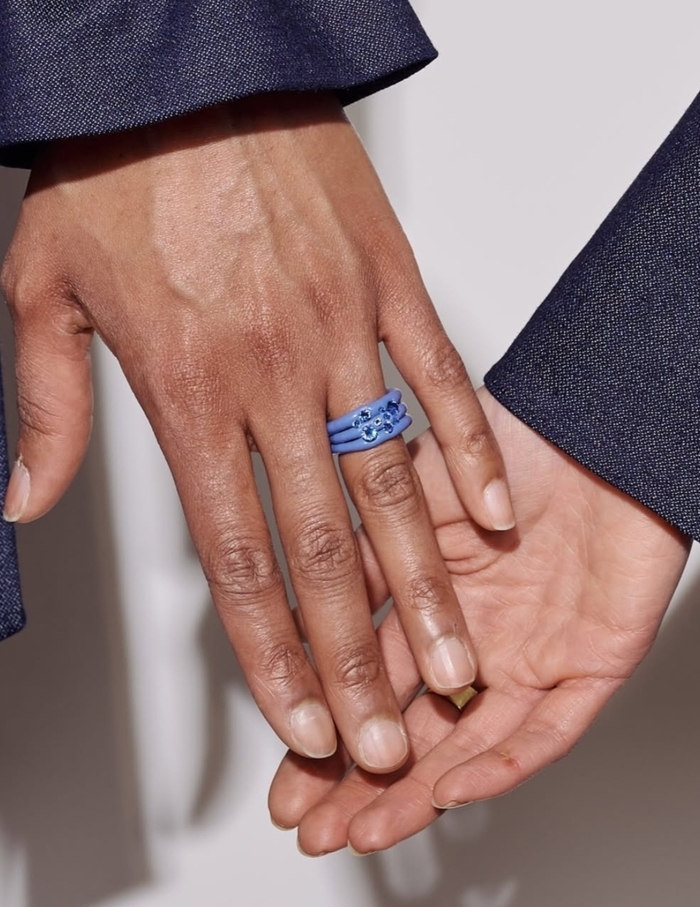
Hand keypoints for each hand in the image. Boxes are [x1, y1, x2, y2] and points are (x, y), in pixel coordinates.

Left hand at [0, 95, 512, 772]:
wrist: (188, 75)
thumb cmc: (124, 173)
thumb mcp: (42, 289)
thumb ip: (43, 408)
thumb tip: (22, 497)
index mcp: (189, 392)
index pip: (237, 556)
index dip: (271, 651)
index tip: (302, 715)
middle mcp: (274, 379)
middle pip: (322, 548)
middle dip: (356, 656)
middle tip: (386, 733)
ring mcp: (341, 335)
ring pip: (391, 485)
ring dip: (424, 585)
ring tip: (449, 660)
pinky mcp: (390, 288)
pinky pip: (440, 380)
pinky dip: (469, 451)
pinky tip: (490, 515)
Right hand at [268, 389, 689, 851]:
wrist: (593, 424)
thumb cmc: (515, 441)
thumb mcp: (411, 495)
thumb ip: (365, 556)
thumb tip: (296, 608)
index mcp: (432, 598)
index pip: (369, 676)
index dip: (327, 720)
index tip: (288, 757)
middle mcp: (476, 634)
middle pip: (411, 723)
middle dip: (359, 776)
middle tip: (309, 818)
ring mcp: (530, 652)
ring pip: (468, 741)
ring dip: (416, 790)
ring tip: (363, 828)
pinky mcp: (588, 662)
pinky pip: (545, 728)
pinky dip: (499, 762)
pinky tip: (450, 790)